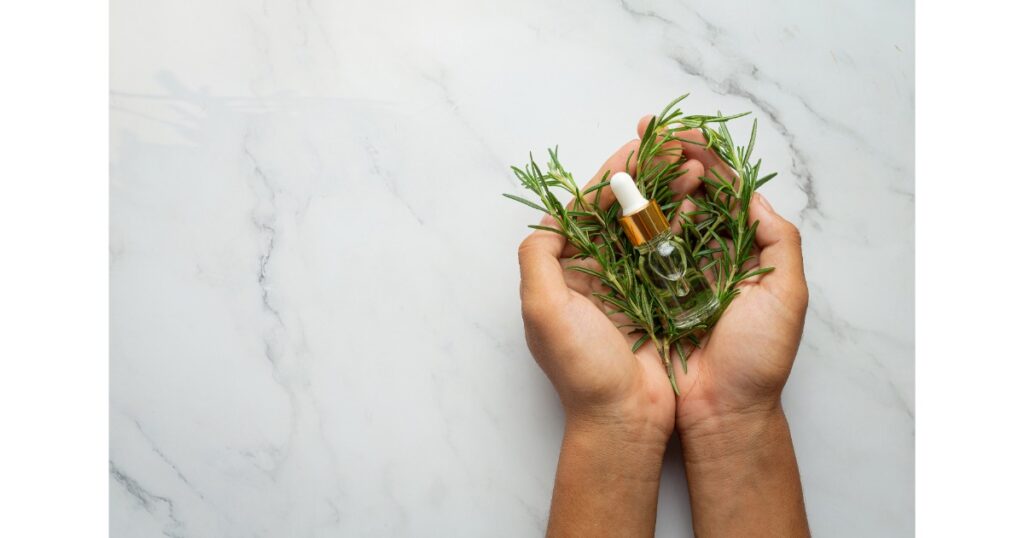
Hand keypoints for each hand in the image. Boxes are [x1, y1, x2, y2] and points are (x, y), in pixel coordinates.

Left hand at [517, 139, 705, 535]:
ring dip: (671, 194)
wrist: (625, 419)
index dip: (609, 178)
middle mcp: (595, 273)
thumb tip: (550, 217)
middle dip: (647, 177)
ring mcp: (629, 285)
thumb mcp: (544, 308)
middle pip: (620, 210)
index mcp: (564, 271)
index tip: (636, 151)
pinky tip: (703, 205)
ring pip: (649, 225)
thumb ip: (538, 256)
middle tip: (676, 148)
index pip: (585, 209)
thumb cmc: (583, 369)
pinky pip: (671, 252)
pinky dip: (686, 225)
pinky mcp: (659, 298)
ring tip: (696, 168)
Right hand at [634, 116, 810, 536]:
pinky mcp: (641, 293)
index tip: (687, 133)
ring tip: (634, 157)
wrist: (721, 411)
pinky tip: (616, 200)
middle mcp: (703, 256)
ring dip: (645, 183)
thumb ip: (777, 239)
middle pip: (683, 195)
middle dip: (665, 159)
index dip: (705, 160)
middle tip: (647, 129)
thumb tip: (749, 192)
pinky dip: (623, 223)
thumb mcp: (786, 293)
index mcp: (741, 252)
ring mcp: (669, 273)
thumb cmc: (758, 358)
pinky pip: (630, 251)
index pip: (722, 193)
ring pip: (654, 216)